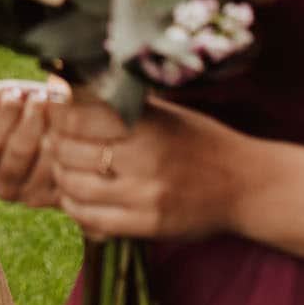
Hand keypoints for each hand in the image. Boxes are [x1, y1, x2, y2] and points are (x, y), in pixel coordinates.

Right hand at [0, 78, 65, 207]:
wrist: (69, 126)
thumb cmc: (31, 106)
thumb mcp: (7, 95)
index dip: (2, 115)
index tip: (16, 93)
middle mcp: (0, 183)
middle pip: (16, 153)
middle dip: (30, 120)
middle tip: (40, 98)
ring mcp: (27, 195)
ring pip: (43, 164)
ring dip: (53, 130)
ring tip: (58, 108)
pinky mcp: (54, 198)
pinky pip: (64, 174)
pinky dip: (69, 148)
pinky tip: (69, 130)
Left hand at [46, 95, 249, 241]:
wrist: (248, 185)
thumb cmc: (200, 142)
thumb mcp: (163, 112)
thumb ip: (115, 102)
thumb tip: (60, 79)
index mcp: (148, 123)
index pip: (77, 117)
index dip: (57, 116)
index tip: (57, 114)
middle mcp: (146, 158)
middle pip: (70, 152)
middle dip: (55, 147)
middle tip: (56, 144)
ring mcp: (147, 195)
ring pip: (74, 187)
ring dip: (61, 179)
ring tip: (65, 172)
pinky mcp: (150, 226)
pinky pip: (92, 219)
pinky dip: (76, 209)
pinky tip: (79, 199)